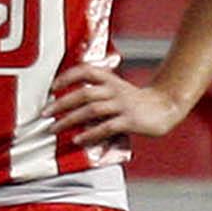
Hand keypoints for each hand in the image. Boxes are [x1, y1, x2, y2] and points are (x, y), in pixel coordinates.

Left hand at [49, 64, 186, 147]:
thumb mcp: (118, 90)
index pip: (86, 71)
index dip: (67, 76)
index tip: (52, 87)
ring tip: (54, 128)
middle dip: (61, 104)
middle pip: (83, 94)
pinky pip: (106, 127)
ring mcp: (123, 105)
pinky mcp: (130, 121)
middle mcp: (115, 90)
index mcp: (111, 80)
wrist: (167, 106)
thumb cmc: (138, 102)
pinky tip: (78, 139)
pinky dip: (90, 134)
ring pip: (91, 110)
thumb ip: (98, 92)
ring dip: (70, 120)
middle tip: (44, 113)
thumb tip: (71, 103)